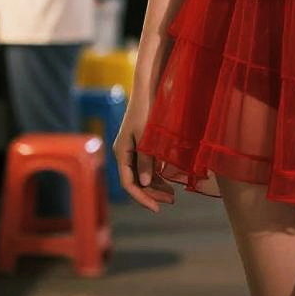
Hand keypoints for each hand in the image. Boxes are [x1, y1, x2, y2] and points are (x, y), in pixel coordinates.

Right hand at [113, 98, 175, 212]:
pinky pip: (145, 164)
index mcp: (121, 152)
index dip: (142, 198)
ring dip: (155, 185)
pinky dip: (156, 173)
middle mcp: (123, 152)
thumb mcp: (148, 137)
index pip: (129, 184)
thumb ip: (146, 160)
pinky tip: (168, 178)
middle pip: (135, 181)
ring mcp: (131, 148)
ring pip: (141, 174)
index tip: (158, 208)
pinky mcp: (139, 143)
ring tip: (173, 193)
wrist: (148, 87)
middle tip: (172, 200)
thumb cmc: (147, 110)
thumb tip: (144, 183)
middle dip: (152, 193)